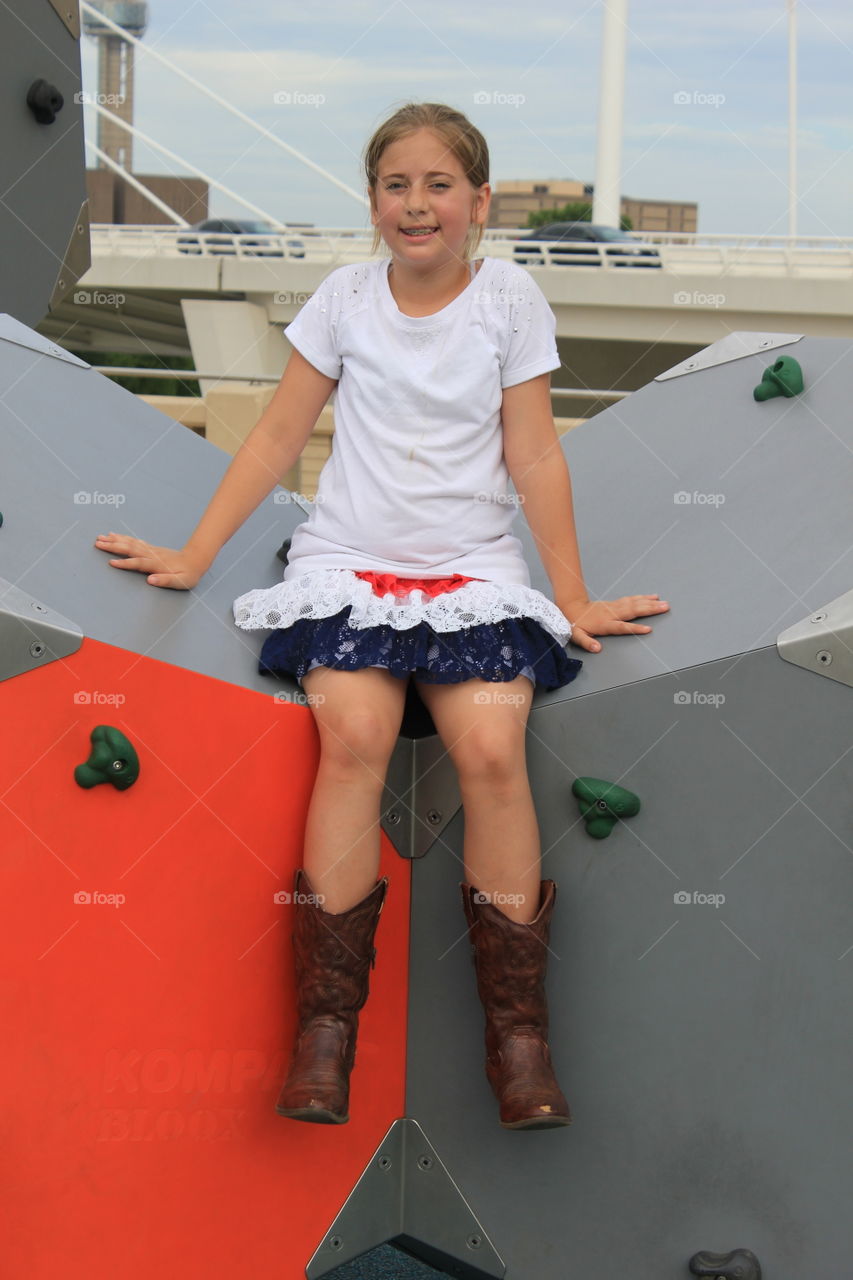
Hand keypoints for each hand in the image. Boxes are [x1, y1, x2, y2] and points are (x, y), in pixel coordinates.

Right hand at [94, 532, 209, 589]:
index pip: (137, 563)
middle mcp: (151, 555)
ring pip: (131, 543)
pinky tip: (117, 536)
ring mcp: (151, 550)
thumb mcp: (180, 581)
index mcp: (156, 564)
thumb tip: (149, 580)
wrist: (196, 560)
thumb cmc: (188, 574)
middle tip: (98, 542)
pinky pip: (135, 542)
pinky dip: (125, 538)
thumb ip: (165, 580)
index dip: (125, 563)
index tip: (111, 562)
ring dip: (116, 540)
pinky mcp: (151, 549)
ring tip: (102, 537)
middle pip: (130, 549)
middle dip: (113, 546)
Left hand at [558, 595, 669, 653]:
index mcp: (605, 623)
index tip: (648, 629)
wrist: (571, 606)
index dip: (635, 628)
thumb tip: (597, 649)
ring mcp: (615, 607)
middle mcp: (612, 613)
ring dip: (650, 603)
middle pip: (634, 611)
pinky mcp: (616, 603)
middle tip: (665, 607)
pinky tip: (652, 597)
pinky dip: (643, 598)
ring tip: (664, 603)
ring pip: (635, 604)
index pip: (622, 627)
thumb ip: (586, 642)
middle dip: (650, 609)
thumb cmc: (575, 623)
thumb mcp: (576, 635)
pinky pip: (632, 600)